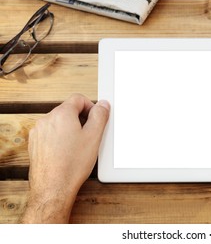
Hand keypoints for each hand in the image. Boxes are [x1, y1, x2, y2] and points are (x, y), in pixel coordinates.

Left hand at [21, 94, 109, 222]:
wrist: (53, 187)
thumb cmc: (71, 165)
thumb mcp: (94, 137)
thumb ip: (100, 116)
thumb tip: (102, 105)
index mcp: (62, 114)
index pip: (78, 98)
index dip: (91, 106)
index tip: (96, 118)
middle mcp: (47, 120)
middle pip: (68, 110)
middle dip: (81, 118)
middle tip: (90, 134)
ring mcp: (38, 132)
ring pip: (59, 122)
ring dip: (70, 128)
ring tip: (79, 145)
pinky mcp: (35, 144)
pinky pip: (50, 133)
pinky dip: (60, 138)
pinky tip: (67, 152)